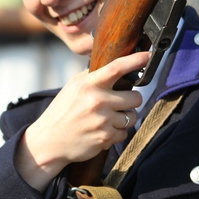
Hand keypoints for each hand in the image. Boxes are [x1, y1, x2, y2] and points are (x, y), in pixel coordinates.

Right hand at [15, 51, 149, 190]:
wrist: (49, 142)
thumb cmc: (62, 111)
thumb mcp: (72, 87)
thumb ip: (92, 76)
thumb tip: (114, 66)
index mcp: (89, 85)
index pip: (117, 68)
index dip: (135, 60)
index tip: (149, 56)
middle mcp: (97, 101)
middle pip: (135, 97)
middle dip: (132, 100)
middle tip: (121, 102)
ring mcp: (103, 121)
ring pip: (132, 117)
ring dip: (124, 118)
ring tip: (108, 118)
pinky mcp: (106, 138)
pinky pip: (124, 133)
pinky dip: (117, 133)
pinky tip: (103, 131)